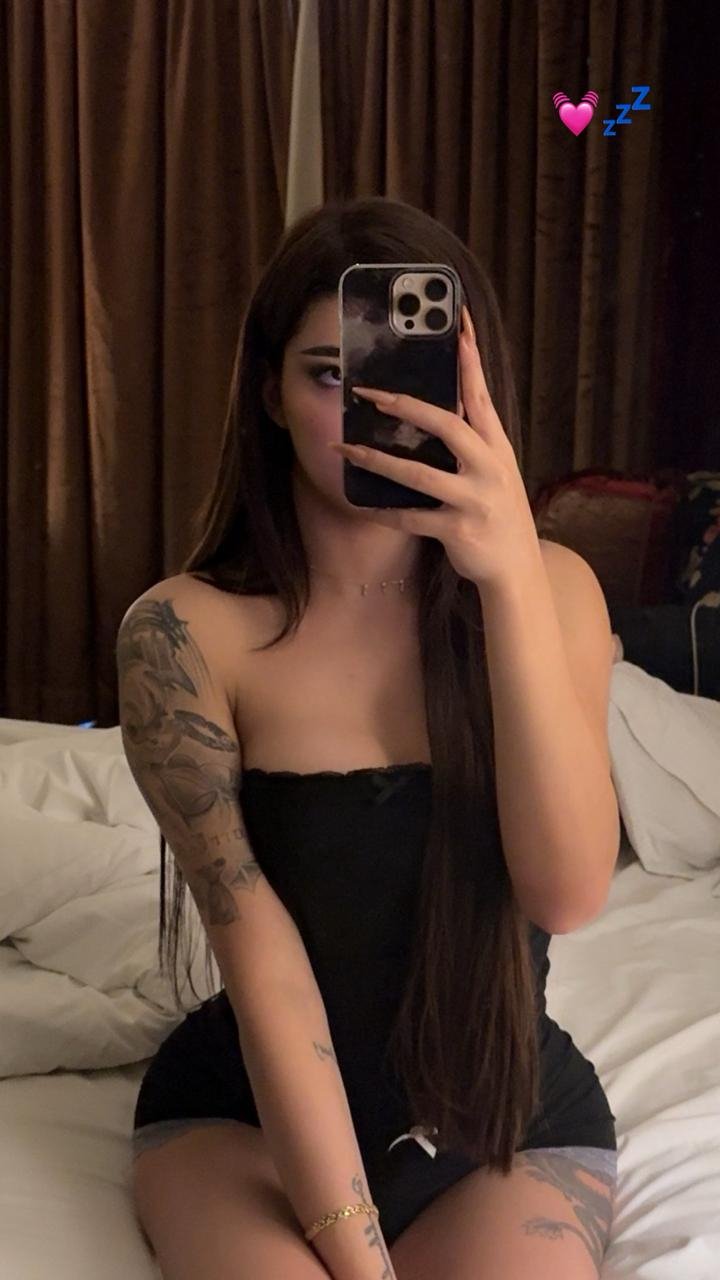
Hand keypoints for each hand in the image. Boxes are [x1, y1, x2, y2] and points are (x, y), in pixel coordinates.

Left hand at [329, 305, 541, 593]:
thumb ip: (473, 442)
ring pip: (419, 474)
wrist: (517, 569)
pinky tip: (361, 504)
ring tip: (345, 449)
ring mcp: (475, 499)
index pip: (481, 394)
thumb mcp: (495, 472)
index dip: (469, 359)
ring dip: (377, 460)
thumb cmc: (498, 514)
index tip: (457, 324)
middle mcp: (490, 467)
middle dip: (406, 406)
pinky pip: (411, 517)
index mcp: (497, 447)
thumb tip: (434, 411)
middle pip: (447, 424)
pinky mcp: (459, 530)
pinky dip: (383, 511)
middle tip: (370, 393)